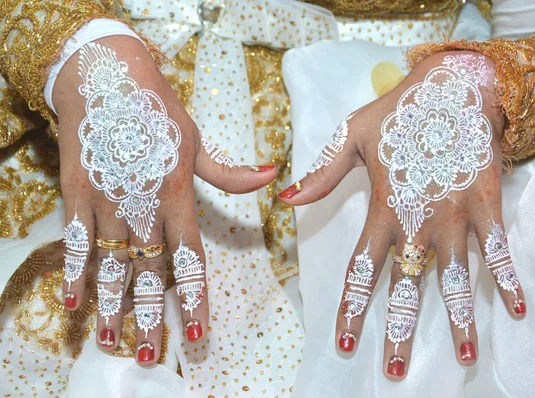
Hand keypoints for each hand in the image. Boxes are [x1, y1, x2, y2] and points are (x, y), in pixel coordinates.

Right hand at [55, 36, 276, 366]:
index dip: (194, 297)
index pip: (189, 258)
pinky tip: (72, 299)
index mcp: (178, 195)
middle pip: (149, 272)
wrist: (108, 76)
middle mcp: (143, 205)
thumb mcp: (197, 139)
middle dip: (152, 316)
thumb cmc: (159, 109)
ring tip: (114, 340)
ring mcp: (108, 201)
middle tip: (152, 356)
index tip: (197, 331)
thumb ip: (228, 172)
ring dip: (113, 305)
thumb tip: (271, 176)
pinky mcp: (77, 192)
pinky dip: (74, 270)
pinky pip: (76, 239)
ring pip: (112, 264)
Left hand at [278, 51, 525, 379]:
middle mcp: (419, 222)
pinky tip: (516, 307)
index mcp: (384, 210)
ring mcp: (456, 217)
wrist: (451, 88)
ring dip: (460, 317)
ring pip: (456, 277)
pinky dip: (507, 278)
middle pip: (408, 287)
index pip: (364, 269)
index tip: (347, 341)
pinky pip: (497, 249)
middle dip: (402, 331)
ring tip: (466, 353)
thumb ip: (322, 173)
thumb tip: (286, 198)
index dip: (354, 308)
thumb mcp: (350, 137)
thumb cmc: (398, 113)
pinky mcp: (486, 206)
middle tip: (395, 370)